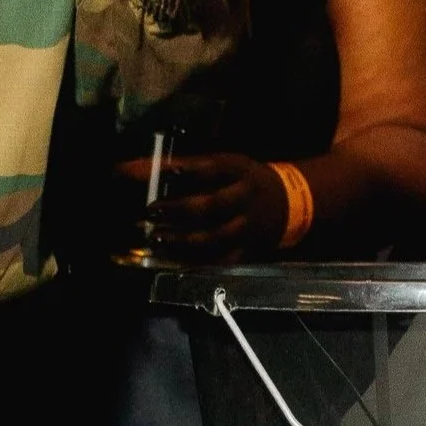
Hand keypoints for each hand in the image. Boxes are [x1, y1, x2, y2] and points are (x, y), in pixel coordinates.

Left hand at [122, 152, 289, 261]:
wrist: (289, 203)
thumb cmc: (244, 179)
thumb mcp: (225, 164)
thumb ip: (187, 166)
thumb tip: (136, 167)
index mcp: (240, 170)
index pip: (213, 168)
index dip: (189, 170)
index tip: (165, 172)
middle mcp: (245, 198)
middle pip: (213, 205)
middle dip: (179, 209)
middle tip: (151, 211)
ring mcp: (247, 226)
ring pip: (215, 236)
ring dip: (182, 239)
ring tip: (156, 238)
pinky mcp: (247, 249)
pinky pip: (219, 259)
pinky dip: (194, 262)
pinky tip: (172, 259)